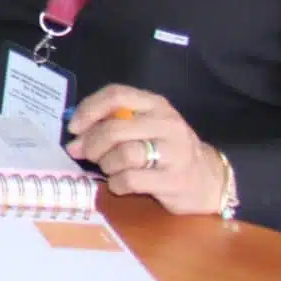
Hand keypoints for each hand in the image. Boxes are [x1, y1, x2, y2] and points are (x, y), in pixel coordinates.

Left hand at [66, 85, 230, 214]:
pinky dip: (116, 184)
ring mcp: (174, 152)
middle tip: (86, 154)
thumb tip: (74, 139)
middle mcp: (167, 124)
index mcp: (156, 105)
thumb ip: (112, 124)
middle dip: (91, 144)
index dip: (88, 110)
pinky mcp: (175, 180)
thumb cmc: (166, 150)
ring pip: (122, 155)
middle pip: (114, 129)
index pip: (116, 95)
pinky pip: (130, 180)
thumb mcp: (144, 127)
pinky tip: (120, 184)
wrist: (207, 179)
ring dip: (105, 165)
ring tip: (109, 169)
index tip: (73, 127)